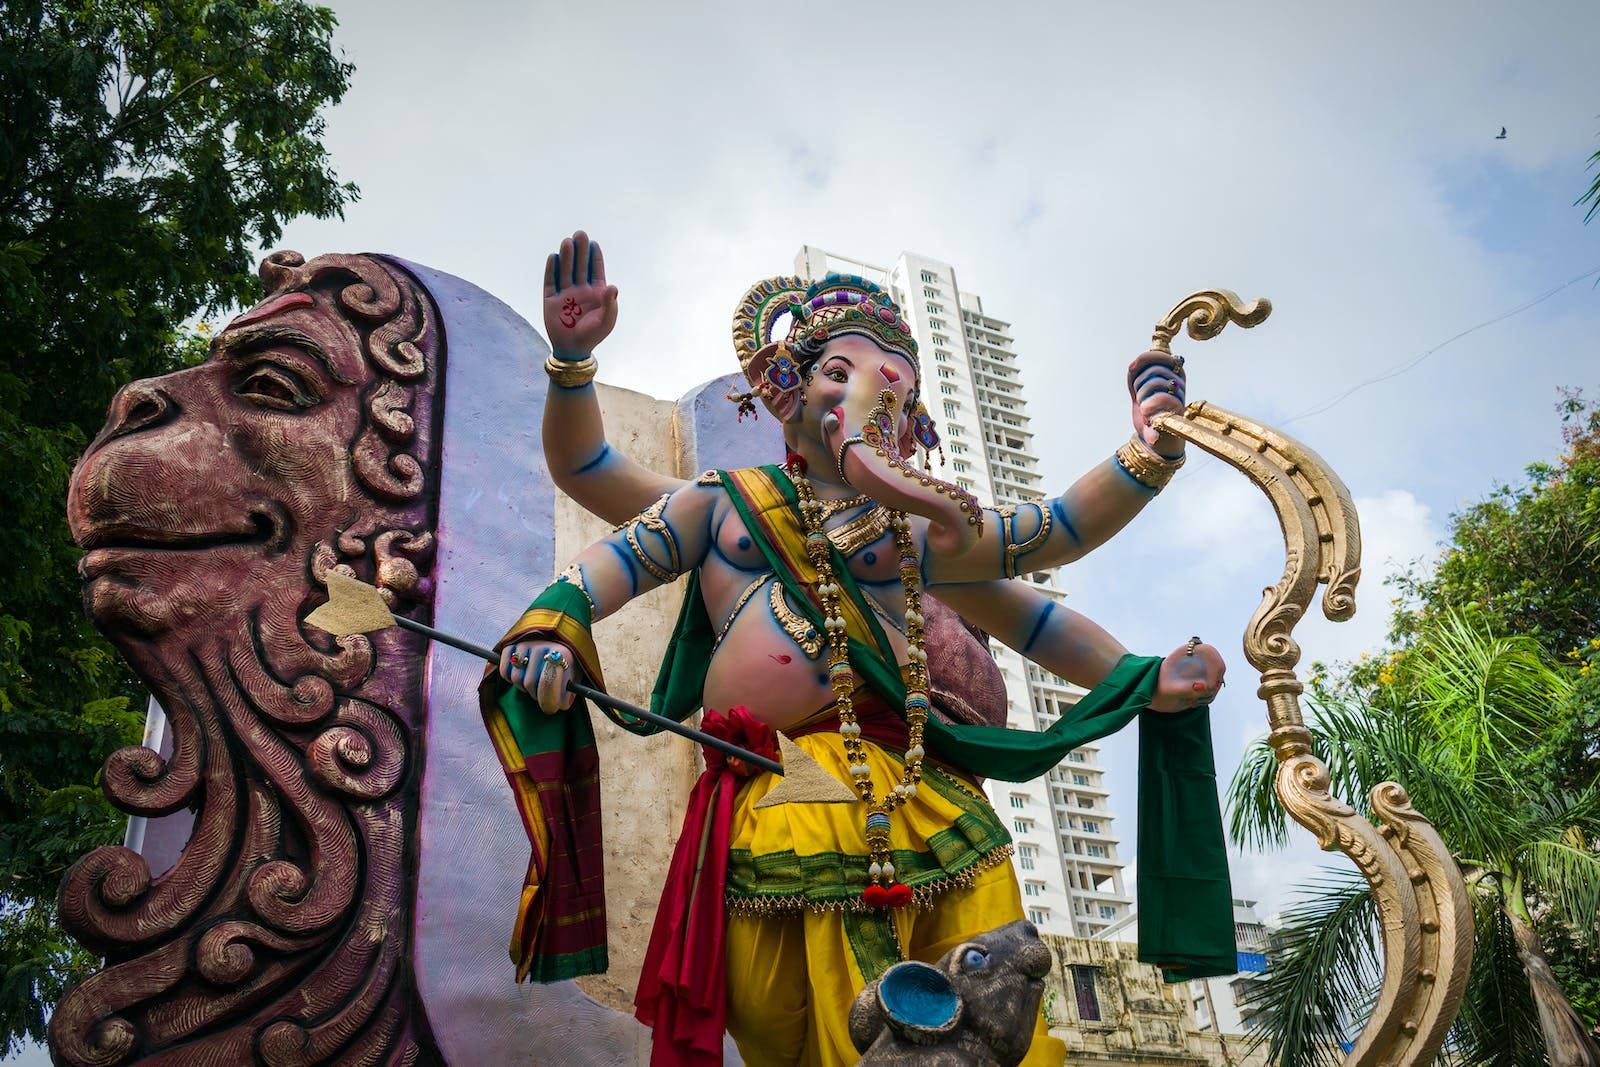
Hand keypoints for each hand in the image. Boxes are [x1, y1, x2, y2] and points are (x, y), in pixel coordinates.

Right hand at [499, 640, 577, 713]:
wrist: (560, 641)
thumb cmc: (567, 665)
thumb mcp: (574, 680)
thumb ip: (566, 696)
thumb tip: (552, 705)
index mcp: (563, 654)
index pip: (548, 683)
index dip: (548, 702)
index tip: (549, 708)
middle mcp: (543, 645)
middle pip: (530, 683)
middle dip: (536, 694)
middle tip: (543, 693)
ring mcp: (526, 643)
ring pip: (516, 678)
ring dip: (524, 687)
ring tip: (534, 682)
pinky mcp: (512, 643)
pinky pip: (505, 670)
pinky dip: (511, 678)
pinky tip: (522, 675)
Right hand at [544, 230, 618, 359]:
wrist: (573, 349)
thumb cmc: (594, 334)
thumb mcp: (607, 320)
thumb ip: (610, 303)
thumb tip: (613, 286)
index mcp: (596, 292)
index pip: (595, 270)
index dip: (594, 256)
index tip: (593, 243)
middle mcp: (580, 289)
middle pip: (579, 266)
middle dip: (580, 251)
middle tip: (580, 234)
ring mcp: (565, 293)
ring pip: (565, 271)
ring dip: (566, 256)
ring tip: (567, 242)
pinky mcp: (551, 299)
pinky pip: (550, 282)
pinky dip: (551, 270)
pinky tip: (553, 257)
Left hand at [1126, 350, 1186, 454]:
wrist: (1156, 435)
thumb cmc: (1147, 406)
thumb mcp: (1138, 386)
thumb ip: (1135, 370)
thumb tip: (1133, 365)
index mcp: (1173, 369)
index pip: (1159, 353)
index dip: (1142, 360)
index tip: (1132, 369)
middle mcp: (1180, 379)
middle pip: (1154, 369)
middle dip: (1139, 382)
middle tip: (1139, 396)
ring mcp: (1180, 393)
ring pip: (1155, 382)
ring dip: (1141, 395)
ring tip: (1143, 405)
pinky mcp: (1178, 408)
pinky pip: (1161, 397)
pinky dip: (1147, 405)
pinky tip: (1145, 413)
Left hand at [1149, 637, 1224, 712]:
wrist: (1152, 695)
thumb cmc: (1156, 688)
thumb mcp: (1167, 690)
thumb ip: (1184, 689)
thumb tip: (1202, 687)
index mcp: (1186, 651)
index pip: (1209, 651)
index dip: (1214, 667)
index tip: (1209, 686)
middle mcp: (1196, 657)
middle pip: (1218, 666)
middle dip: (1213, 684)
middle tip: (1201, 696)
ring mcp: (1201, 668)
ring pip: (1217, 680)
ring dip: (1209, 693)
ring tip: (1189, 700)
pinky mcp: (1203, 680)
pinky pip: (1213, 689)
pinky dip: (1207, 697)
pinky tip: (1191, 701)